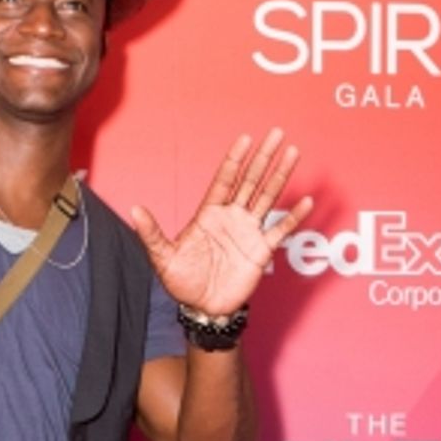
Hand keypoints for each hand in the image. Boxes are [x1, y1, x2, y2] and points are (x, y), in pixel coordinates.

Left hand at [129, 128, 312, 317]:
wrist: (202, 308)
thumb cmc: (181, 282)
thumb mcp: (162, 258)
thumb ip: (151, 234)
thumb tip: (134, 210)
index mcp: (209, 214)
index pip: (225, 179)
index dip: (235, 159)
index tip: (246, 138)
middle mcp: (231, 217)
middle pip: (250, 180)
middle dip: (263, 156)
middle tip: (277, 133)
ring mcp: (248, 232)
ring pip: (267, 197)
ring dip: (280, 176)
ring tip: (293, 153)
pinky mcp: (261, 251)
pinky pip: (280, 230)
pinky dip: (293, 216)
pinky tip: (306, 200)